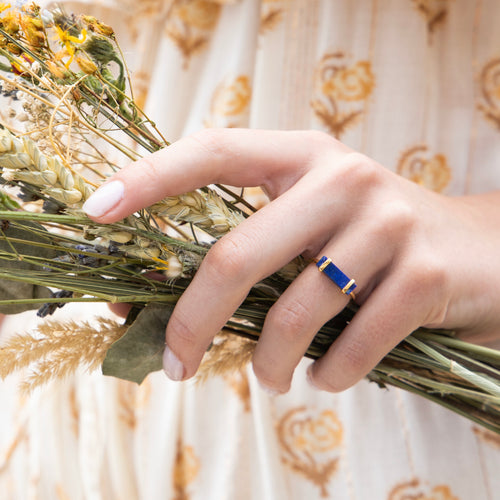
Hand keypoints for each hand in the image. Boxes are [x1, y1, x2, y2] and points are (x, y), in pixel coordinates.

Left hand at [83, 129, 499, 392]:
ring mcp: (388, 223)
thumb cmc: (367, 245)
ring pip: (297, 311)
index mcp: (303, 157)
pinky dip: (330, 375)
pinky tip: (325, 377)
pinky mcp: (425, 274)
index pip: (214, 151)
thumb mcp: (308, 231)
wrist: (474, 252)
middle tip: (177, 363)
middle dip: (195, 320)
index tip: (97, 208)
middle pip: (239, 254)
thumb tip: (148, 304)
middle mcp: (343, 179)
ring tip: (270, 377)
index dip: (151, 177)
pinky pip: (354, 344)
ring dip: (270, 361)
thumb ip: (248, 254)